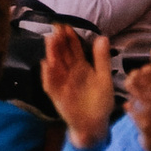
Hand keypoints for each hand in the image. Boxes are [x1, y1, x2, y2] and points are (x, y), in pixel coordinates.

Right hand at [40, 27, 117, 147]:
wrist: (95, 124)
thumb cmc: (100, 101)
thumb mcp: (104, 78)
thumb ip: (102, 59)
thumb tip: (103, 37)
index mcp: (82, 67)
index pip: (74, 49)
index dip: (70, 38)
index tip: (66, 26)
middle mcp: (70, 73)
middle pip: (62, 54)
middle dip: (59, 42)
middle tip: (56, 28)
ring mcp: (62, 84)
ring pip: (55, 66)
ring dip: (52, 54)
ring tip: (50, 40)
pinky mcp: (57, 96)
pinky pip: (51, 85)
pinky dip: (48, 75)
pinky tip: (46, 65)